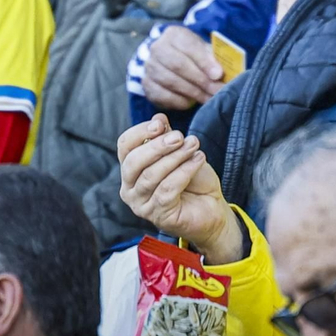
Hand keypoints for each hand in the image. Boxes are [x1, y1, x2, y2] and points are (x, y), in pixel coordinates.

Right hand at [117, 115, 241, 261]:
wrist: (212, 206)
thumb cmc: (192, 179)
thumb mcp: (180, 152)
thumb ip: (167, 136)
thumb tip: (158, 118)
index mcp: (130, 169)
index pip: (124, 146)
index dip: (140, 132)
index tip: (161, 124)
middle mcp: (129, 189)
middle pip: (133, 162)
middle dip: (157, 146)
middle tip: (180, 136)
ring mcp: (142, 205)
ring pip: (152, 176)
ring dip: (175, 157)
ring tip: (194, 145)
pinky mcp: (159, 216)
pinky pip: (168, 190)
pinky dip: (184, 171)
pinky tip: (198, 159)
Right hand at [144, 27, 224, 110]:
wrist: (173, 62)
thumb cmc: (194, 56)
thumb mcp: (204, 51)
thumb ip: (213, 59)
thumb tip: (220, 74)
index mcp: (174, 35)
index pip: (190, 46)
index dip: (205, 61)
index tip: (219, 74)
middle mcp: (157, 48)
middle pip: (178, 65)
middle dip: (200, 80)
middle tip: (217, 91)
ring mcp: (149, 66)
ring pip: (170, 81)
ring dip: (192, 92)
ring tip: (208, 99)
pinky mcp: (147, 84)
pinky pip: (163, 95)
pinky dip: (179, 101)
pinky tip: (191, 103)